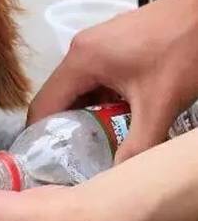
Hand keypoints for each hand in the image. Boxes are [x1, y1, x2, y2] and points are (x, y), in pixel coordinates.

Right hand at [28, 0, 197, 162]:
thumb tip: (117, 176)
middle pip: (57, 97)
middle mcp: (78, 51)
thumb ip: (138, 144)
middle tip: (73, 156)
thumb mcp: (160, 104)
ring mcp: (92, 45)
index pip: (44, 104)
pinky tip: (114, 115)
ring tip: (94, 141)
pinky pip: (91, 78)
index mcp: (80, 62)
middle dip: (64, 128)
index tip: (46, 160)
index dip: (41, 135)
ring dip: (82, 114)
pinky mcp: (106, 44)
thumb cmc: (181, 52)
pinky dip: (97, 99)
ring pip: (75, 88)